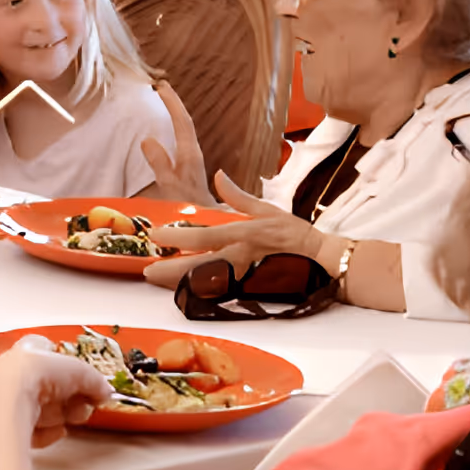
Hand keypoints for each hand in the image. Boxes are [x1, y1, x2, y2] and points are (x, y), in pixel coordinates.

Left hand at [0, 343, 112, 448]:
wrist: (11, 400)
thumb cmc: (36, 375)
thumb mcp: (81, 371)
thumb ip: (96, 381)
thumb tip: (104, 391)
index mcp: (28, 351)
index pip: (52, 356)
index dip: (72, 370)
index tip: (89, 382)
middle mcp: (14, 372)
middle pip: (50, 388)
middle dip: (70, 400)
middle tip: (83, 405)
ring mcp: (8, 398)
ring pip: (42, 410)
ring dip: (60, 416)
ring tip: (70, 418)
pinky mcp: (5, 422)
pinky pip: (32, 430)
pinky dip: (46, 433)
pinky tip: (54, 432)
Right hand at [139, 82, 214, 205]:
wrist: (204, 224)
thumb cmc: (186, 208)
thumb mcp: (169, 187)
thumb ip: (160, 164)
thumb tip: (147, 139)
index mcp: (189, 153)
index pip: (182, 121)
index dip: (172, 103)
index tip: (160, 86)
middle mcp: (192, 153)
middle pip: (184, 121)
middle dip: (173, 103)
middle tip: (160, 87)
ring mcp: (191, 160)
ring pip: (183, 129)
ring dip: (173, 114)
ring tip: (162, 101)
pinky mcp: (187, 167)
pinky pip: (180, 139)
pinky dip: (172, 127)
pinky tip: (165, 129)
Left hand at [143, 170, 338, 287]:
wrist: (322, 261)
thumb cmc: (295, 234)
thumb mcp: (269, 210)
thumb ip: (239, 197)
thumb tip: (218, 175)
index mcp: (246, 234)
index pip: (207, 237)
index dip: (180, 237)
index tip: (157, 235)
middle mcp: (242, 257)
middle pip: (201, 267)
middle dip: (172, 271)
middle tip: (147, 272)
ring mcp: (245, 277)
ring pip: (207, 284)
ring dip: (181, 283)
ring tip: (158, 279)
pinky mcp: (249, 291)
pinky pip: (220, 293)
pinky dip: (200, 292)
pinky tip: (182, 290)